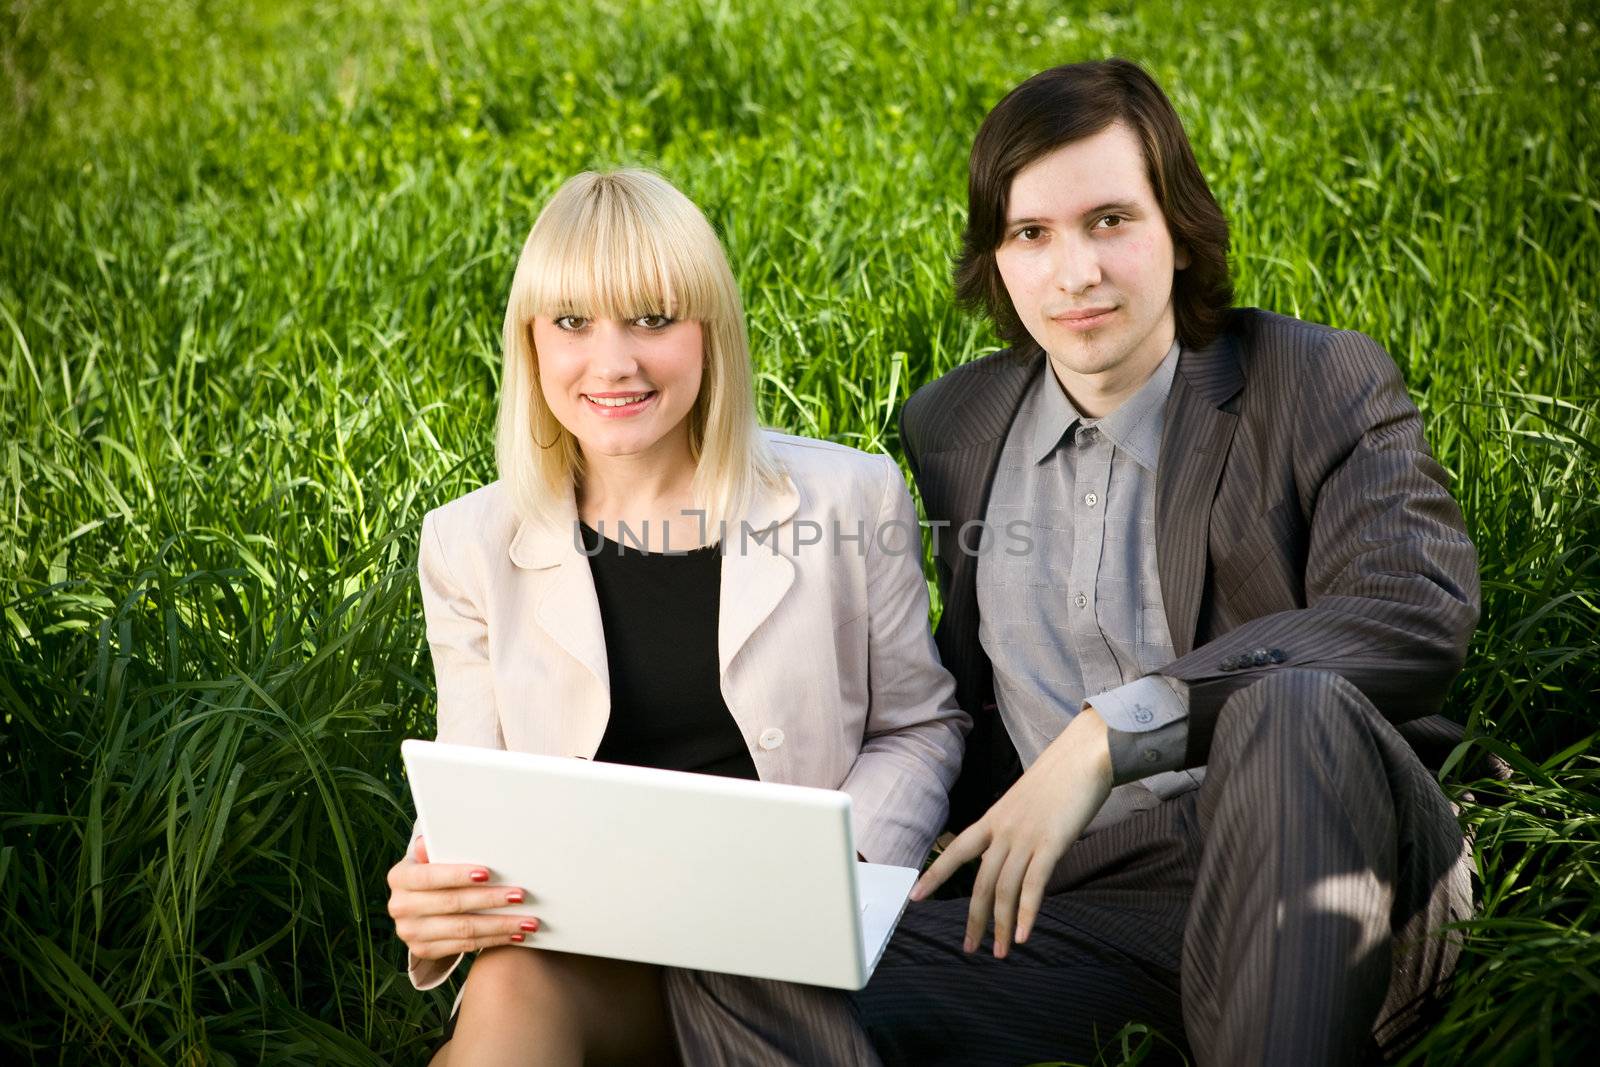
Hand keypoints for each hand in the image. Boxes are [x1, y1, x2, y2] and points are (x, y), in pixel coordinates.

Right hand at [386, 834, 539, 960]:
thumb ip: (437, 850)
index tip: (488, 873)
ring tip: (527, 921)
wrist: (420, 907)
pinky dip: (494, 940)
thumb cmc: (435, 873)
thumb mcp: (433, 858)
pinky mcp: (424, 950)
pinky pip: (465, 946)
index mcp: (400, 878)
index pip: (430, 876)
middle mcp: (400, 907)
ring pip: (463, 930)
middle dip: (490, 899)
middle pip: (452, 904)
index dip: (458, 875)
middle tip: (520, 895)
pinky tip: (515, 935)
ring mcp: (410, 933)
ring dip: (500, 925)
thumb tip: (428, 840)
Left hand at [910, 707, 1113, 957]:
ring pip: (1005, 890)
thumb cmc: (1060, 777)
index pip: (956, 851)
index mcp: (993, 818)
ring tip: (1002, 953)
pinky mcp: (1050, 844)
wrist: (1083, 754)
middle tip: (969, 947)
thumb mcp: (1026, 802)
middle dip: (974, 919)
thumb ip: (1016, 828)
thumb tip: (1016, 852)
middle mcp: (1003, 830)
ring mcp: (1025, 837)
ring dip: (1003, 926)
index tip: (914, 897)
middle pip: (980, 883)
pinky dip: (1028, 913)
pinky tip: (1025, 936)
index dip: (934, 876)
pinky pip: (1034, 885)